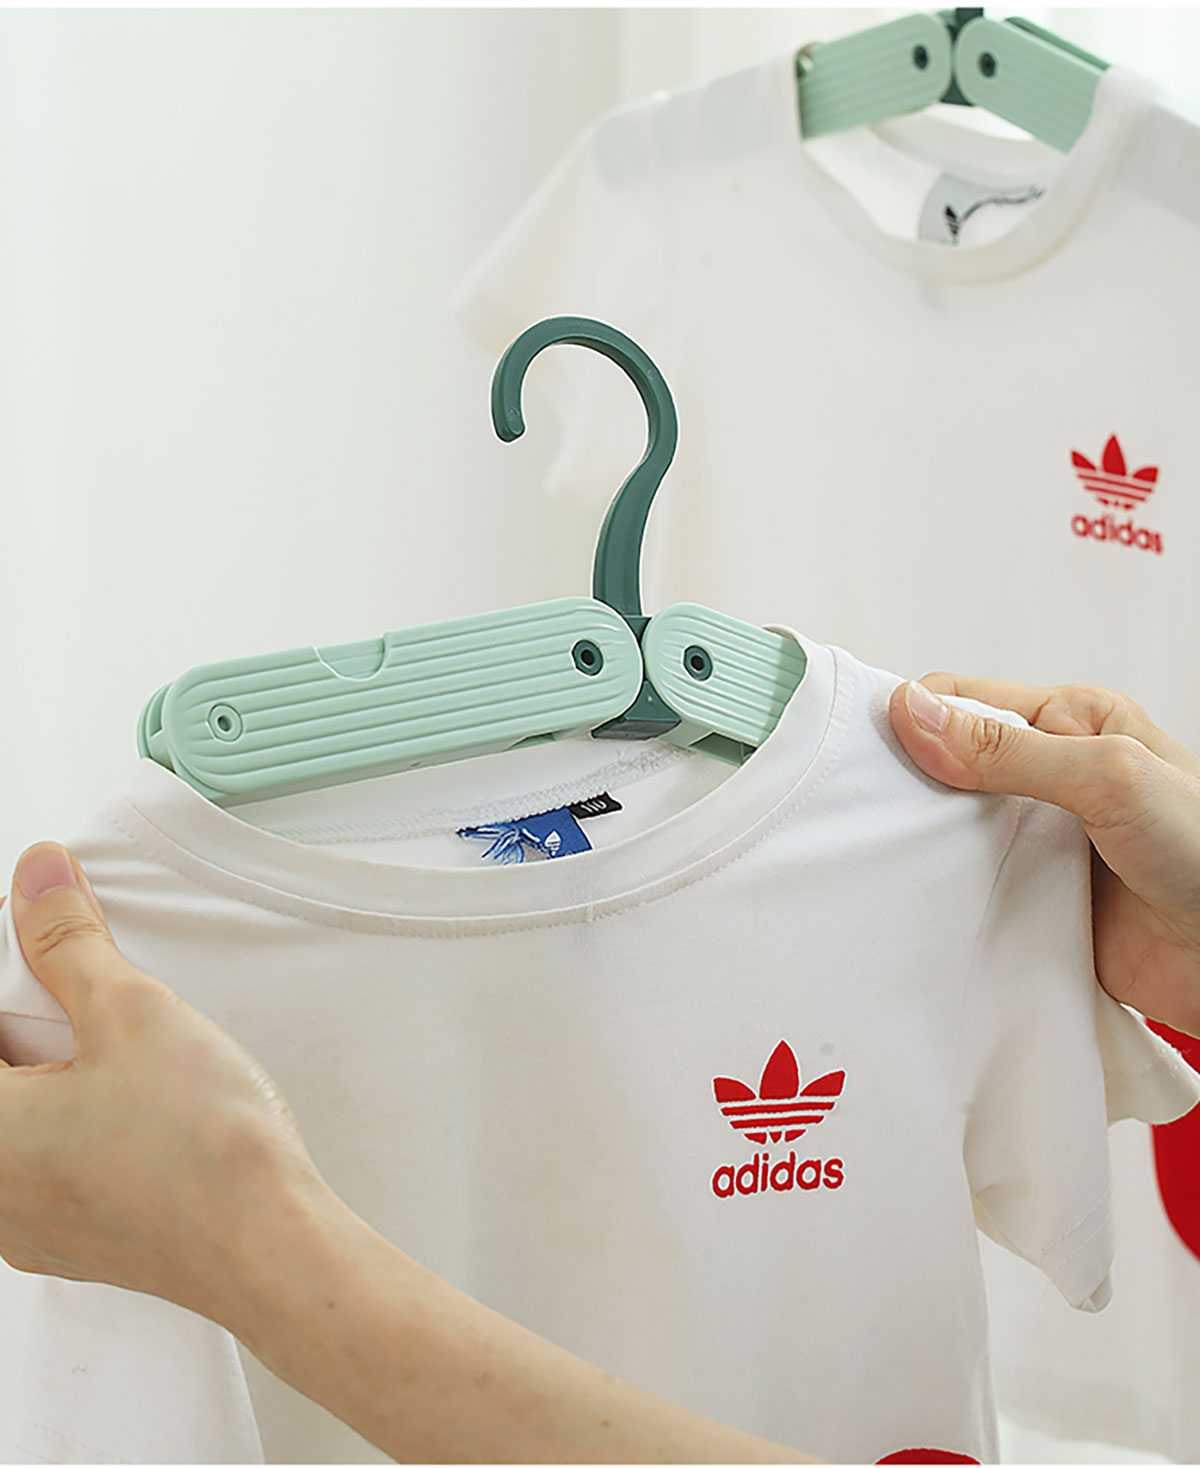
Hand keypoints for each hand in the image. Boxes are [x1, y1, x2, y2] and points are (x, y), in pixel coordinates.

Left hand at [0, 842, 325, 1318]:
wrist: (270, 1246)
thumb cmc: (200, 1150)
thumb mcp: (131, 1010)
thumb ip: (68, 941)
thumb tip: (38, 878)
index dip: (10, 981)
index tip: (40, 953)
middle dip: (26, 1024)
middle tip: (79, 990)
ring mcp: (30, 1228)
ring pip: (17, 1126)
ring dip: (49, 1073)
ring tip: (114, 1041)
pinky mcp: (77, 1243)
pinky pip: (50, 1164)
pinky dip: (75, 1118)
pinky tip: (136, 1099)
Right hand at [890, 676, 1199, 1039]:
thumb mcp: (1110, 777)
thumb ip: (1011, 748)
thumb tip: (915, 713)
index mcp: (1072, 723)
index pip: (966, 701)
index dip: (912, 717)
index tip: (864, 747)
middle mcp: (1052, 778)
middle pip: (949, 766)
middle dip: (906, 782)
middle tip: (859, 804)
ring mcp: (1041, 843)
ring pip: (952, 831)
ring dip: (921, 843)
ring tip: (878, 852)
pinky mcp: (1034, 903)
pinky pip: (971, 892)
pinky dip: (944, 896)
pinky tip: (918, 901)